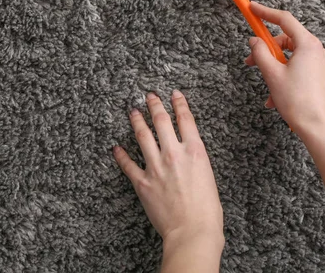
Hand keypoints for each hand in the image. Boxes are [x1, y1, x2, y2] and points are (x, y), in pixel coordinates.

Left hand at [113, 91, 223, 251]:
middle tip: (149, 95)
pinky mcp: (142, 182)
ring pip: (143, 135)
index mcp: (195, 151)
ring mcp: (156, 166)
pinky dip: (121, 155)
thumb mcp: (209, 177)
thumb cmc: (208, 211)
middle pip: (161, 121)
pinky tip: (116, 148)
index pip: (186, 119)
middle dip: (154, 105)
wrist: (193, 231)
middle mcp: (174, 153)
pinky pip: (128, 164)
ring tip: (133, 111)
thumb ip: (196, 161)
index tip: (174, 94)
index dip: (179, 103)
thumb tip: (187, 156)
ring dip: (137, 121)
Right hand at [245, 1, 324, 137]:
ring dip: (275, 69)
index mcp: (308, 45)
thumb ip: (260, 53)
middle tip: (250, 61)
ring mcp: (323, 64)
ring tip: (267, 89)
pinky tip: (276, 97)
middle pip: (287, 40)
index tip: (253, 8)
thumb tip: (255, 41)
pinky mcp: (323, 76)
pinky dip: (286, 77)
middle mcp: (319, 51)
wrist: (319, 127)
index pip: (284, 20)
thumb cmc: (298, 102)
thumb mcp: (272, 74)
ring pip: (292, 57)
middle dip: (267, 51)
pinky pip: (300, 69)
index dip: (266, 12)